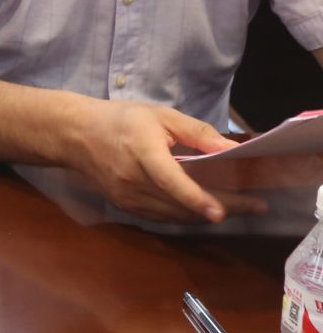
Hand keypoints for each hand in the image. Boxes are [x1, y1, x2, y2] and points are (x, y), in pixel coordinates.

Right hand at [60, 98, 245, 222]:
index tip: (221, 212)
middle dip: (221, 208)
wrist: (75, 135)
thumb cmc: (120, 119)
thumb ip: (196, 131)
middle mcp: (132, 180)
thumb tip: (230, 149)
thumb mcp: (159, 115)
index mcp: (141, 151)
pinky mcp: (125, 206)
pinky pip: (162, 217)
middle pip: (180, 203)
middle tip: (255, 207)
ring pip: (174, 215)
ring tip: (238, 208)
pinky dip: (186, 216)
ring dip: (206, 215)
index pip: (170, 180)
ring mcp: (127, 197)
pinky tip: (204, 210)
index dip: (196, 198)